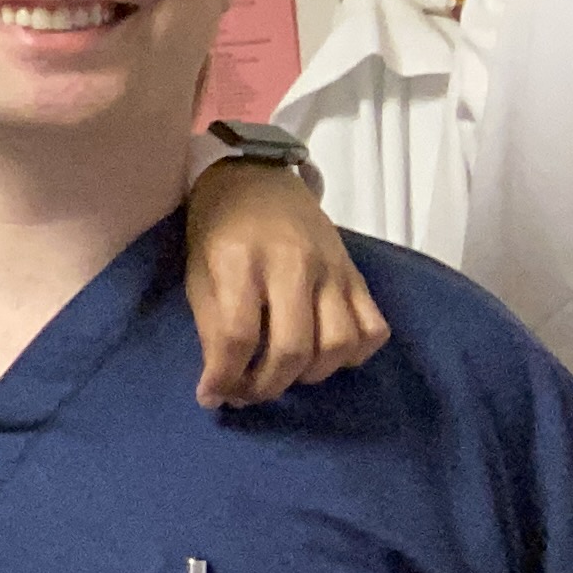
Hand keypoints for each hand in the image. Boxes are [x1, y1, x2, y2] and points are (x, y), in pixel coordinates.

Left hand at [181, 156, 387, 407]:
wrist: (256, 176)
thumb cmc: (218, 227)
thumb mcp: (199, 272)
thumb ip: (211, 328)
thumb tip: (219, 387)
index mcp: (240, 260)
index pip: (238, 335)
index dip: (225, 376)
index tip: (212, 396)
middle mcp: (292, 263)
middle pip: (293, 347)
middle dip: (267, 385)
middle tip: (248, 392)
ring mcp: (332, 267)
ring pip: (339, 343)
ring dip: (311, 375)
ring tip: (285, 373)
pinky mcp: (356, 272)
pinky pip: (373, 328)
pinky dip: (354, 354)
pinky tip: (325, 355)